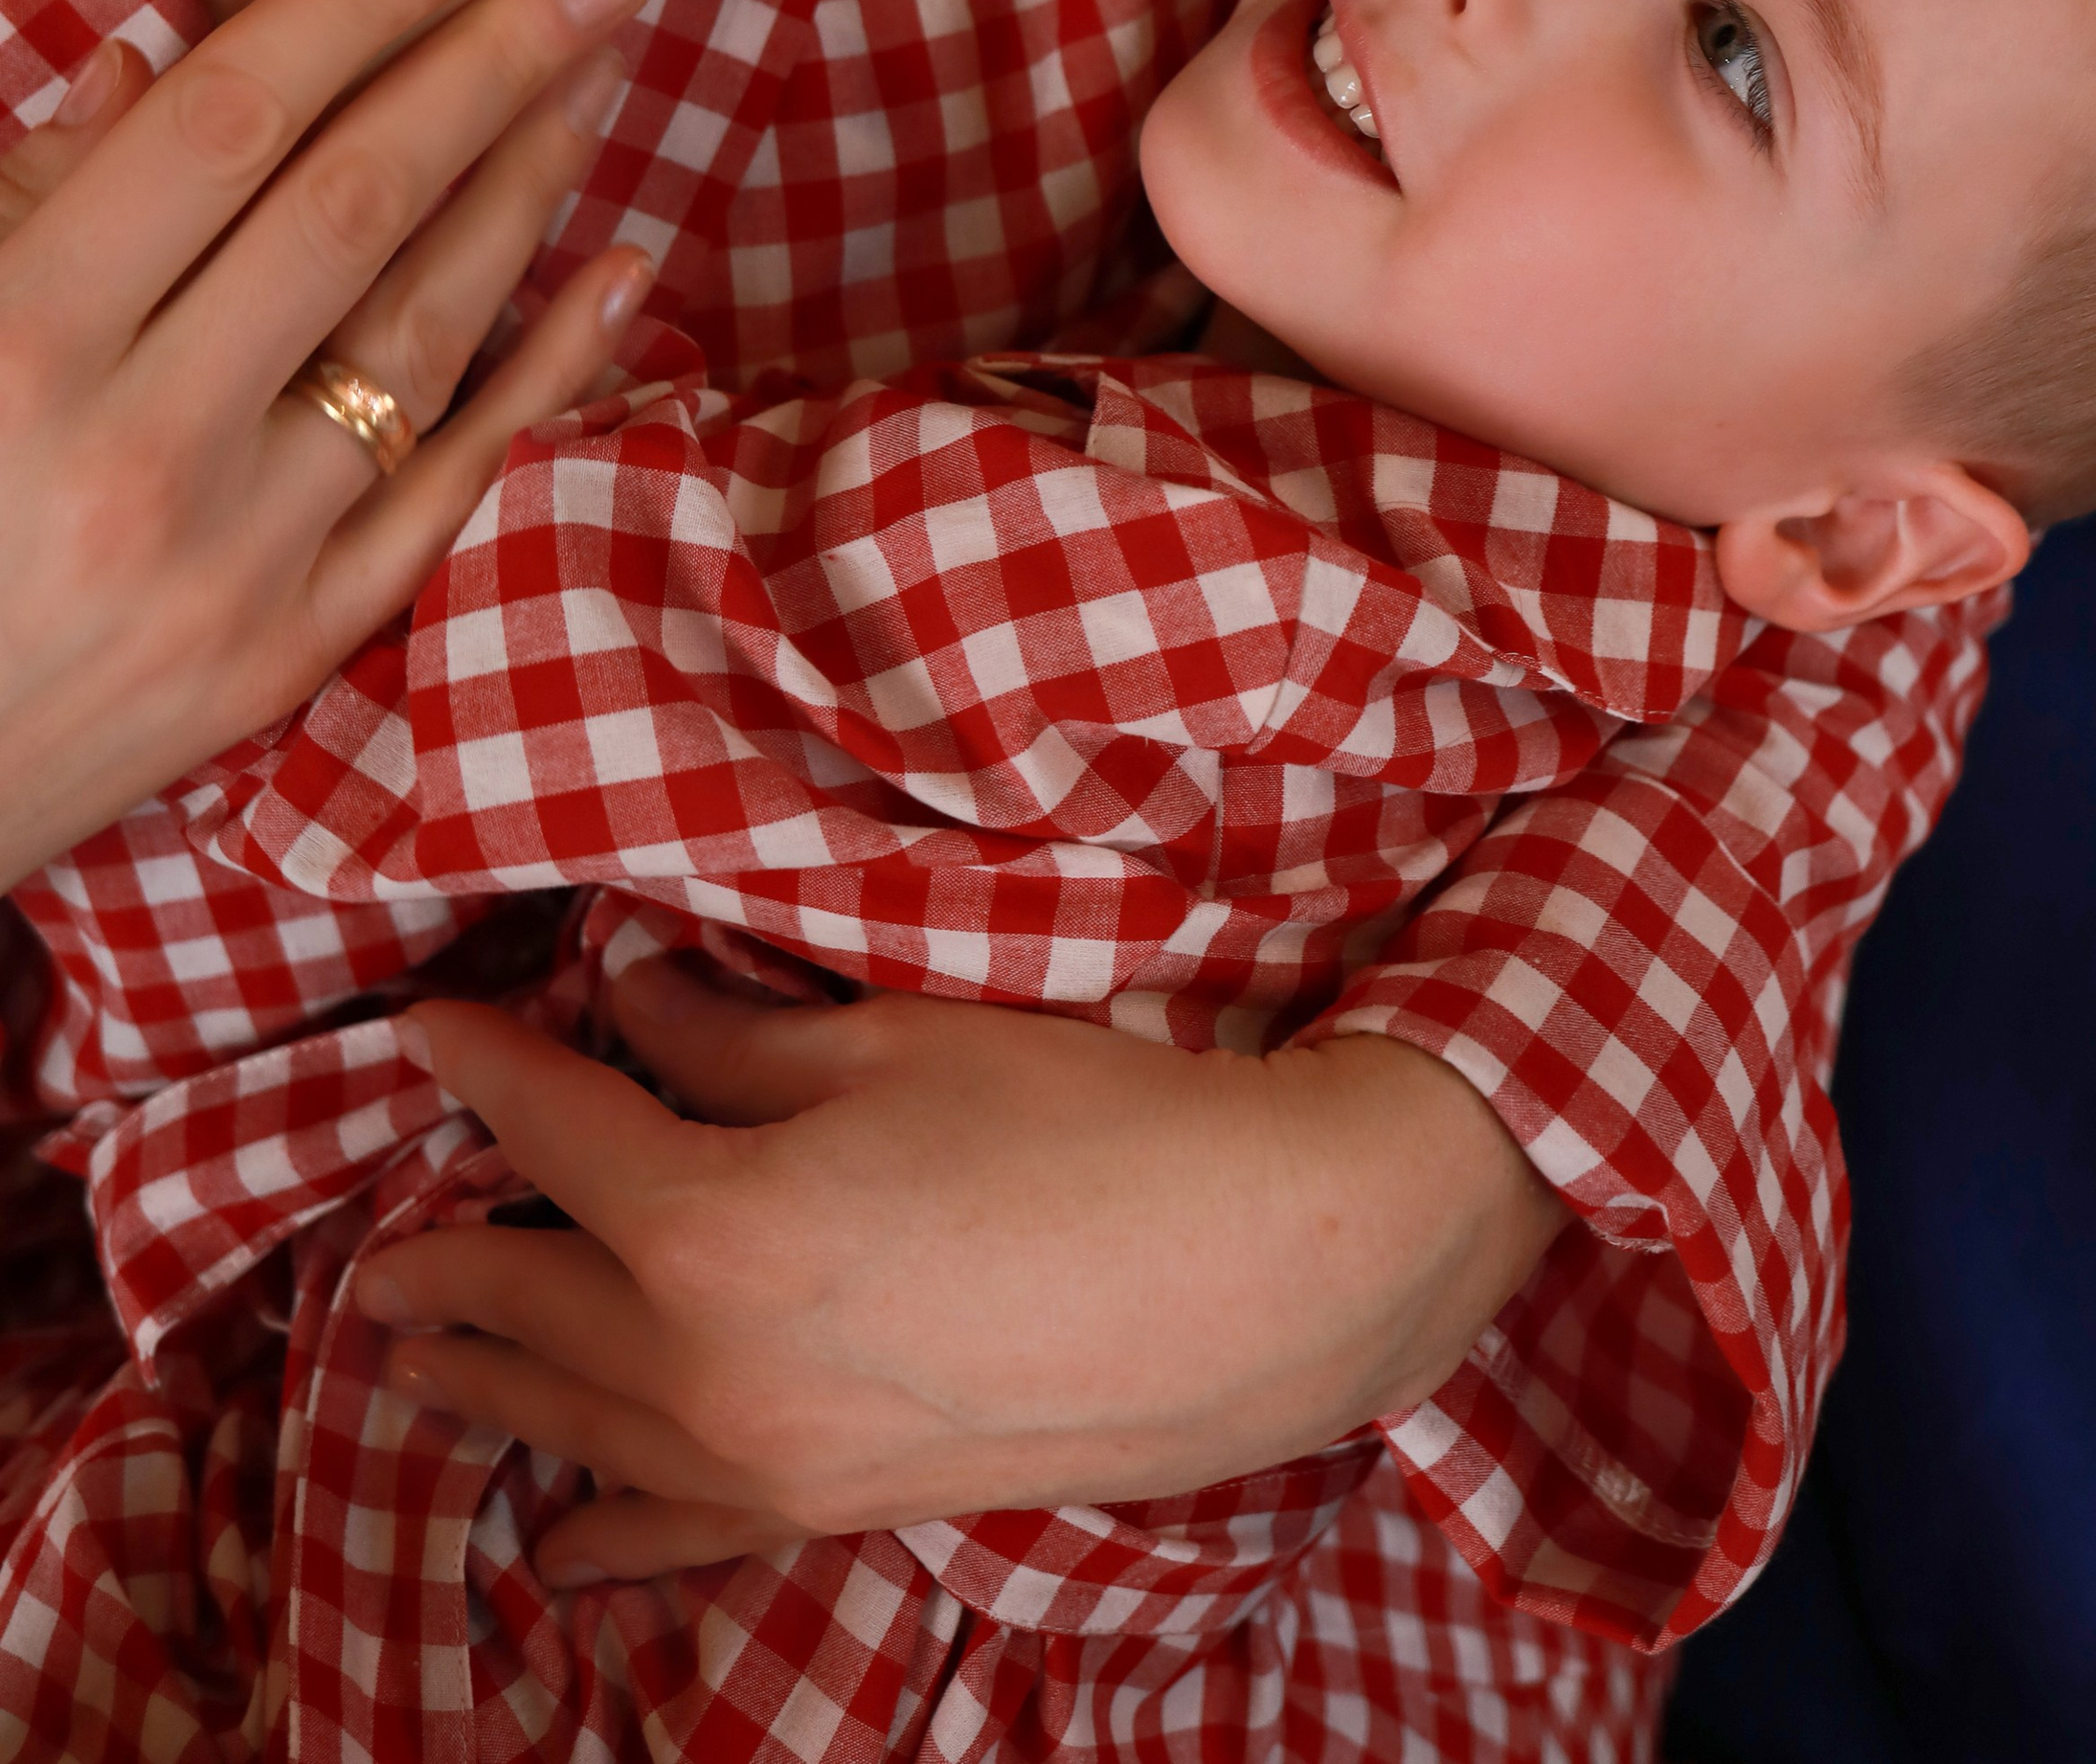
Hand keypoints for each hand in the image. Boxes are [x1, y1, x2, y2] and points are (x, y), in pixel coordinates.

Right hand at [0, 0, 656, 886]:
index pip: (233, 122)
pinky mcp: (290, 653)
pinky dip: (546, 376)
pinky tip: (621, 274)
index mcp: (23, 338)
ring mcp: (232, 559)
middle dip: (491, 65)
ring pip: (421, 335)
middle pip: (355, 207)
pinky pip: (450, 489)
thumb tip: (158, 66)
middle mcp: (139, 445)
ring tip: (599, 74)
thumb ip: (25, 195)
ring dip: (527, 191)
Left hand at [360, 965, 1567, 1584]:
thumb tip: (637, 1015)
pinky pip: (672, 1534)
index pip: (552, 1128)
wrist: (1245, 1279)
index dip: (480, 1069)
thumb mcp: (891, 1040)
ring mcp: (761, 1457)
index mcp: (707, 1220)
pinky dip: (599, 1530)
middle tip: (383, 1244)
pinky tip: (551, 1547)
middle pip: (534, 1300)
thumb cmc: (1078, 1128)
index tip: (423, 1034)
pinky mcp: (831, 1508)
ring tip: (414, 1360)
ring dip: (489, 1385)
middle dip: (449, 1262)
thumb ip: (733, 1036)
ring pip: (577, 1421)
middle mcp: (702, 1361)